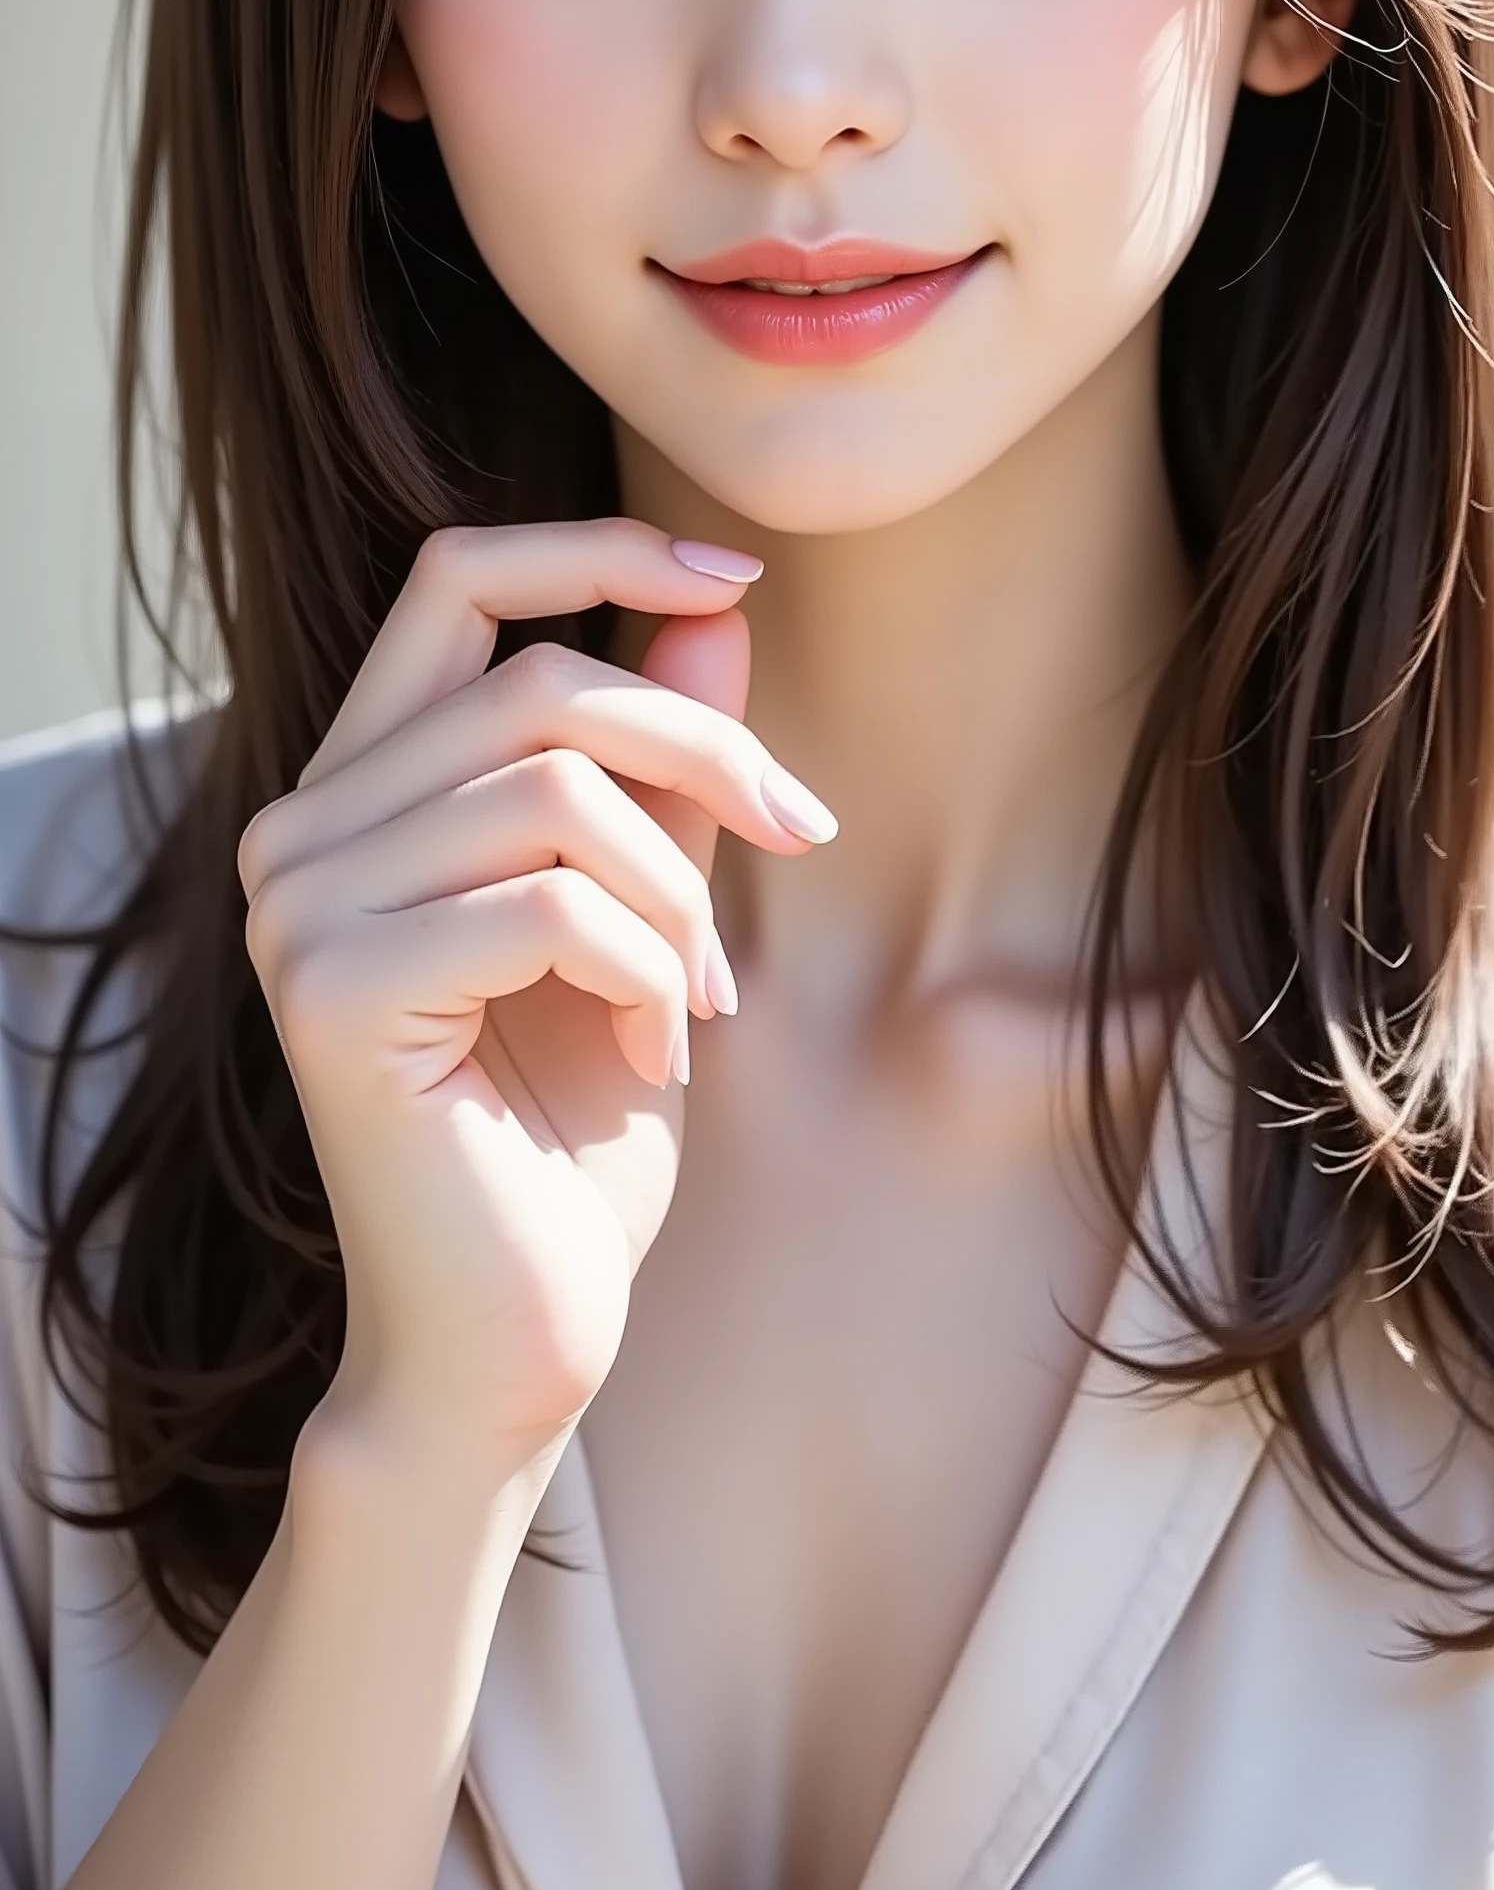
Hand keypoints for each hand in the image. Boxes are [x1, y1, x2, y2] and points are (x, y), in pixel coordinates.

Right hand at [237, 520, 833, 1476]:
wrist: (517, 1339)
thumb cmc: (574, 1133)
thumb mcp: (644, 912)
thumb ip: (655, 768)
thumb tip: (711, 607)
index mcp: (359, 790)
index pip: (455, 580)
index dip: (597, 549)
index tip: (731, 575)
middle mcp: (299, 830)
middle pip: (539, 681)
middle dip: (702, 748)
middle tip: (799, 834)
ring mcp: (300, 908)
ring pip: (556, 790)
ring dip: (679, 891)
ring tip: (702, 994)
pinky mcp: (333, 991)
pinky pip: (550, 904)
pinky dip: (648, 968)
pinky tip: (661, 1050)